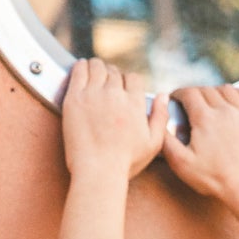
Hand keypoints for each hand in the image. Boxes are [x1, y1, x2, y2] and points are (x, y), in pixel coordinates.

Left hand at [61, 58, 168, 180]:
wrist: (98, 172)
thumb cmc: (126, 162)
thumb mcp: (153, 144)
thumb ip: (160, 117)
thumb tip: (163, 95)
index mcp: (134, 103)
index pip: (133, 78)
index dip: (128, 83)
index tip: (122, 90)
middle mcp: (115, 94)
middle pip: (114, 72)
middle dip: (112, 77)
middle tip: (106, 86)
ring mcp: (93, 94)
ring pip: (96, 66)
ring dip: (97, 69)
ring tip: (94, 76)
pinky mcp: (75, 98)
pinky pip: (78, 70)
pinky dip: (81, 67)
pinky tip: (81, 70)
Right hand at [160, 84, 238, 212]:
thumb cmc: (214, 178)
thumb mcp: (181, 163)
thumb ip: (166, 141)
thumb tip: (158, 124)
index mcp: (204, 118)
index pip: (188, 93)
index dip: (178, 93)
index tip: (176, 99)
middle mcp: (224, 110)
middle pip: (206, 90)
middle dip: (194, 93)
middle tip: (189, 103)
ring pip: (226, 90)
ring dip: (214, 91)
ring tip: (208, 101)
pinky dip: (236, 94)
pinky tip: (231, 100)